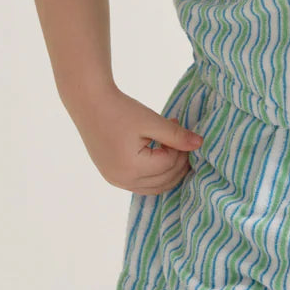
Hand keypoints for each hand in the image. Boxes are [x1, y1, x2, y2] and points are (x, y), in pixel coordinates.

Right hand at [63, 84, 203, 194]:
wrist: (89, 103)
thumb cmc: (120, 110)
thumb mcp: (151, 121)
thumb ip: (176, 135)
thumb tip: (200, 143)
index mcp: (132, 168)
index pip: (169, 165)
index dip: (182, 150)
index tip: (184, 132)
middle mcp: (123, 181)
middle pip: (164, 181)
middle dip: (178, 163)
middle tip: (183, 142)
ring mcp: (116, 181)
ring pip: (154, 186)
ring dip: (168, 171)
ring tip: (173, 148)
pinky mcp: (112, 176)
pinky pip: (141, 184)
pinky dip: (155, 174)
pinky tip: (159, 155)